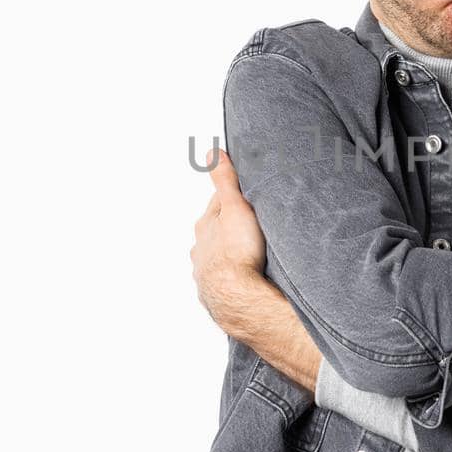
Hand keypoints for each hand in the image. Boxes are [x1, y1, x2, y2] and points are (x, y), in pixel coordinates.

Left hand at [191, 147, 267, 332]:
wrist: (237, 297)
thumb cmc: (237, 253)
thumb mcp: (235, 207)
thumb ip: (225, 181)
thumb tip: (212, 154)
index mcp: (205, 225)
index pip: (218, 203)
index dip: (233, 198)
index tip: (245, 196)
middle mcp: (200, 247)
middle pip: (216, 231)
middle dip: (230, 227)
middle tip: (251, 224)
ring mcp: (205, 270)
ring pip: (217, 256)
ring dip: (229, 253)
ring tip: (248, 252)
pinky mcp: (213, 292)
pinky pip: (222, 280)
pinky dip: (231, 276)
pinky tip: (243, 277)